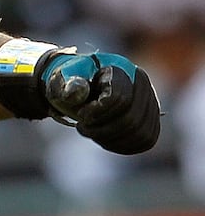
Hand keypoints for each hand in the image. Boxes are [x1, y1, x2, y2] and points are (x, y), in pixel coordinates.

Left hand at [42, 51, 160, 154]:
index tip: (80, 115)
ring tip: (90, 131)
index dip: (97, 112)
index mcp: (124, 70)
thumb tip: (75, 90)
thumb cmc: (72, 83)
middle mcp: (144, 87)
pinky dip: (121, 145)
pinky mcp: (151, 122)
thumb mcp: (64, 79)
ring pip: (140, 134)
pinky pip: (144, 141)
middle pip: (131, 120)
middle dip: (102, 130)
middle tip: (83, 127)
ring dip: (110, 139)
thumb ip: (67, 84)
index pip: (120, 99)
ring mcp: (151, 105)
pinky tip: (103, 139)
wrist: (82, 87)